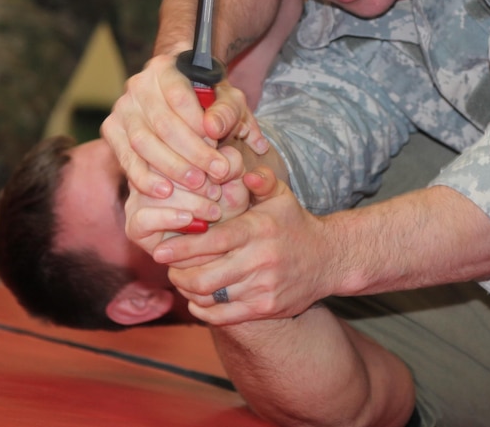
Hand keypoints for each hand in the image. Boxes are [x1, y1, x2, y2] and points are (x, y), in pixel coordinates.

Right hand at [101, 52, 266, 199]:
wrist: (182, 96)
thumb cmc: (210, 98)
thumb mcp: (228, 98)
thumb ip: (227, 111)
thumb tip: (213, 128)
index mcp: (166, 68)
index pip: (179, 97)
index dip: (198, 125)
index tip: (220, 147)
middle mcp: (138, 85)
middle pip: (163, 124)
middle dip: (192, 153)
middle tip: (216, 174)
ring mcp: (122, 108)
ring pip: (143, 143)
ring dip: (172, 167)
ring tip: (198, 184)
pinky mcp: (112, 130)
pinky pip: (126, 158)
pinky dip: (145, 178)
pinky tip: (165, 192)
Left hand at [156, 166, 332, 325]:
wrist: (329, 259)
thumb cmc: (295, 224)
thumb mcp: (281, 196)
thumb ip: (261, 180)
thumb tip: (244, 172)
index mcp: (259, 230)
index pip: (213, 241)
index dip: (182, 248)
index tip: (159, 250)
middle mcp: (261, 260)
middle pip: (203, 277)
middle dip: (179, 273)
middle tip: (170, 266)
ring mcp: (263, 287)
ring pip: (210, 297)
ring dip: (189, 290)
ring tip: (184, 279)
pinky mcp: (265, 308)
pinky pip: (223, 316)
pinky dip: (203, 309)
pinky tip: (199, 299)